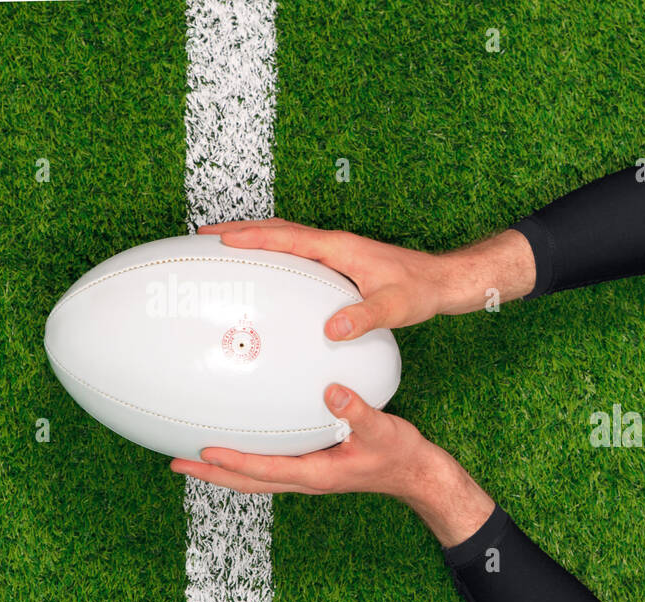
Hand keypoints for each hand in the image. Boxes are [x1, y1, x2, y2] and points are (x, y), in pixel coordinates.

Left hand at [170, 384, 434, 498]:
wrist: (415, 474)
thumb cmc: (400, 454)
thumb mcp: (382, 429)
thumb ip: (357, 410)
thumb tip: (330, 390)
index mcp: (317, 474)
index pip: (266, 470)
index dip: (234, 462)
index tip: (204, 451)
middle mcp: (307, 480)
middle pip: (249, 482)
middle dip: (213, 474)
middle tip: (177, 463)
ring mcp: (308, 478)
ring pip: (256, 479)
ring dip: (224, 471)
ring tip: (194, 459)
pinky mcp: (313, 470)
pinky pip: (270, 470)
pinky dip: (246, 463)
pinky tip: (240, 448)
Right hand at [198, 219, 535, 340]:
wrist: (441, 283)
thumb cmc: (420, 292)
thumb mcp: (394, 307)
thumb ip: (364, 317)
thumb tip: (332, 329)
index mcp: (340, 248)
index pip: (288, 238)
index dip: (253, 237)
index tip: (219, 238)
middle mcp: (334, 245)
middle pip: (278, 231)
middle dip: (240, 230)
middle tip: (202, 235)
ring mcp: (337, 252)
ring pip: (287, 240)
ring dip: (255, 240)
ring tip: (222, 248)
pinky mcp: (341, 263)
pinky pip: (299, 254)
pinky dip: (275, 255)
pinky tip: (266, 275)